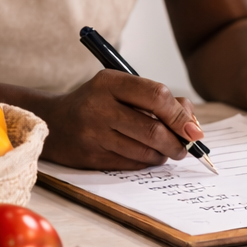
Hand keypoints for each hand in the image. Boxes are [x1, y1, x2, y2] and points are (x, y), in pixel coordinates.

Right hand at [38, 69, 204, 169]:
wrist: (52, 122)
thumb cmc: (96, 103)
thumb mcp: (120, 88)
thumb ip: (155, 98)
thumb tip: (191, 122)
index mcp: (109, 82)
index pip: (156, 96)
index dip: (180, 115)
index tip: (194, 130)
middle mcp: (99, 106)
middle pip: (153, 129)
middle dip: (176, 142)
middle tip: (185, 148)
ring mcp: (92, 133)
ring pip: (144, 151)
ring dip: (163, 155)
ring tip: (166, 151)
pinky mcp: (89, 157)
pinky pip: (130, 164)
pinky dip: (146, 162)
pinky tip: (146, 157)